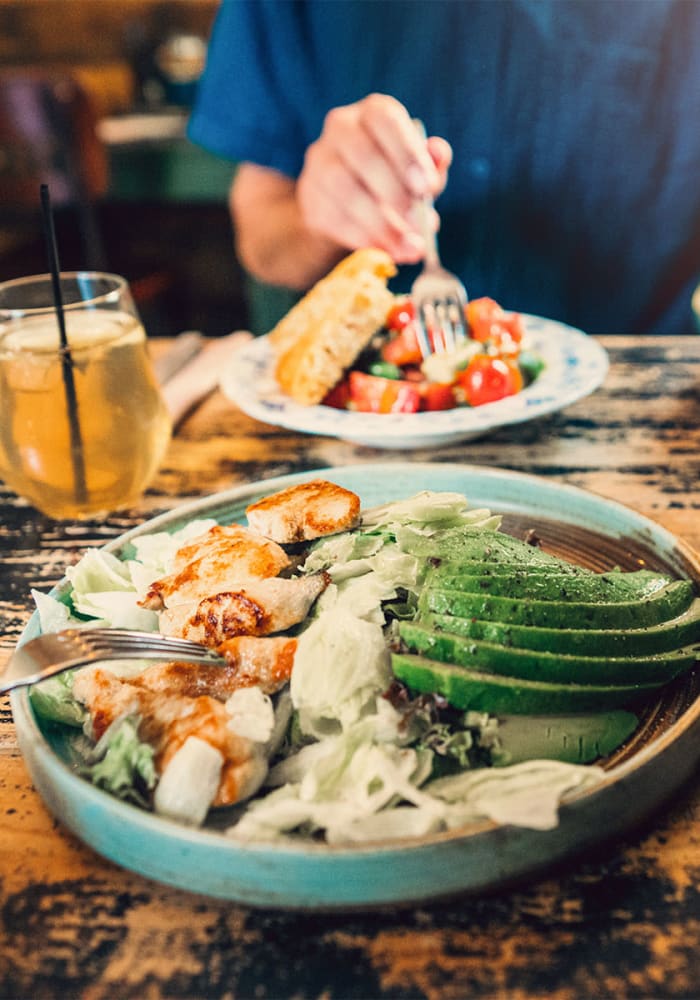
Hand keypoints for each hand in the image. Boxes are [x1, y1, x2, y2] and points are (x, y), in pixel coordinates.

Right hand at [296, 93, 451, 262]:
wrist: (348, 202)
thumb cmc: (393, 176)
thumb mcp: (418, 168)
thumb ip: (432, 163)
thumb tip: (439, 153)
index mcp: (373, 112)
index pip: (385, 120)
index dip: (408, 153)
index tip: (427, 188)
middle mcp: (341, 128)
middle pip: (363, 156)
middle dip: (395, 193)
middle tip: (420, 223)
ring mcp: (320, 162)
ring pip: (347, 192)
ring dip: (381, 224)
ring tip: (409, 247)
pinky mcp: (311, 197)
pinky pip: (336, 219)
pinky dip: (366, 239)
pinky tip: (388, 250)